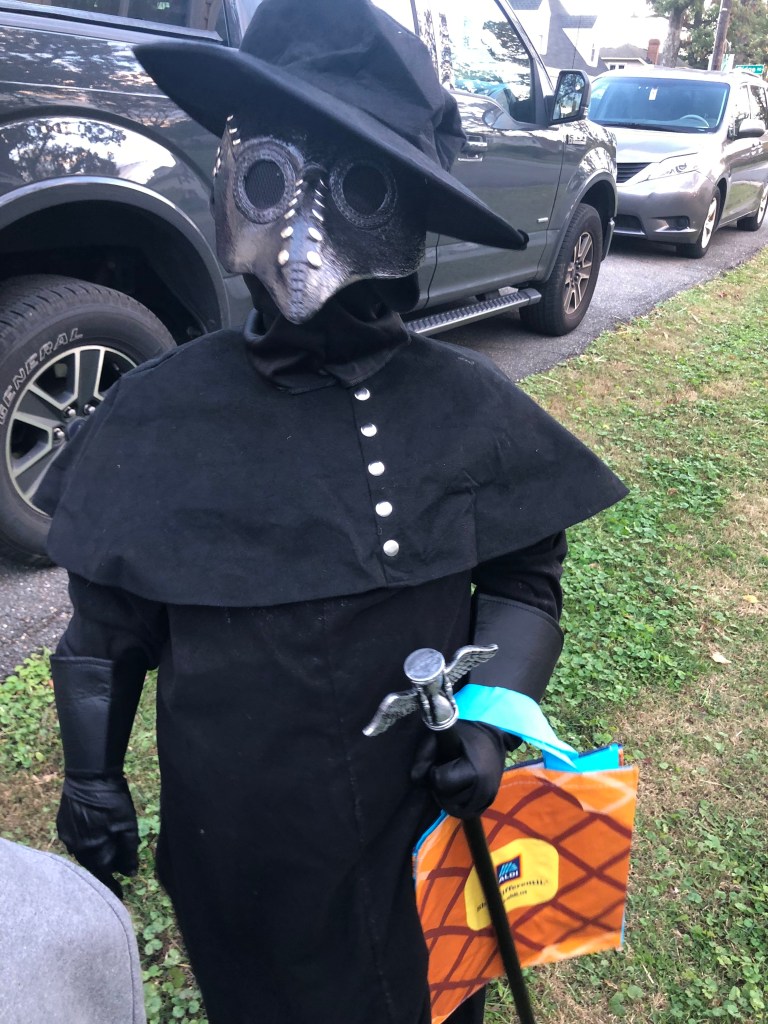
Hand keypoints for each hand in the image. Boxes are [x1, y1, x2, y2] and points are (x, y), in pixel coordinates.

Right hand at [57, 774, 138, 897]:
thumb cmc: (112, 799)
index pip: (104, 876)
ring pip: (83, 854)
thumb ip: (128, 851)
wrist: (89, 774)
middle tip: (116, 875)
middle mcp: (75, 848)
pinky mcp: (62, 825)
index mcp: (92, 850)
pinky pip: (75, 842)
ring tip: (106, 857)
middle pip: (92, 866)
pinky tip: (94, 839)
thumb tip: (130, 874)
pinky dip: (87, 844)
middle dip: (105, 871)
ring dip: (95, 857)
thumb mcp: (127, 825)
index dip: (113, 887)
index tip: (121, 896)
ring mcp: (66, 836)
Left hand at [411, 720, 506, 818]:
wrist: (493, 734)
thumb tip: (415, 778)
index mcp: (475, 771)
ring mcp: (489, 796)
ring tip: (453, 778)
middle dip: (442, 788)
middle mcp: (484, 788)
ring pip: (458, 810)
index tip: (441, 761)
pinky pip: (470, 812)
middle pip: (448, 800)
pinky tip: (459, 789)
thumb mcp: (441, 736)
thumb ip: (424, 755)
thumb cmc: (465, 733)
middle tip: (446, 770)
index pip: (440, 782)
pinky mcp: (490, 800)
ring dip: (450, 798)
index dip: (435, 771)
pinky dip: (461, 805)